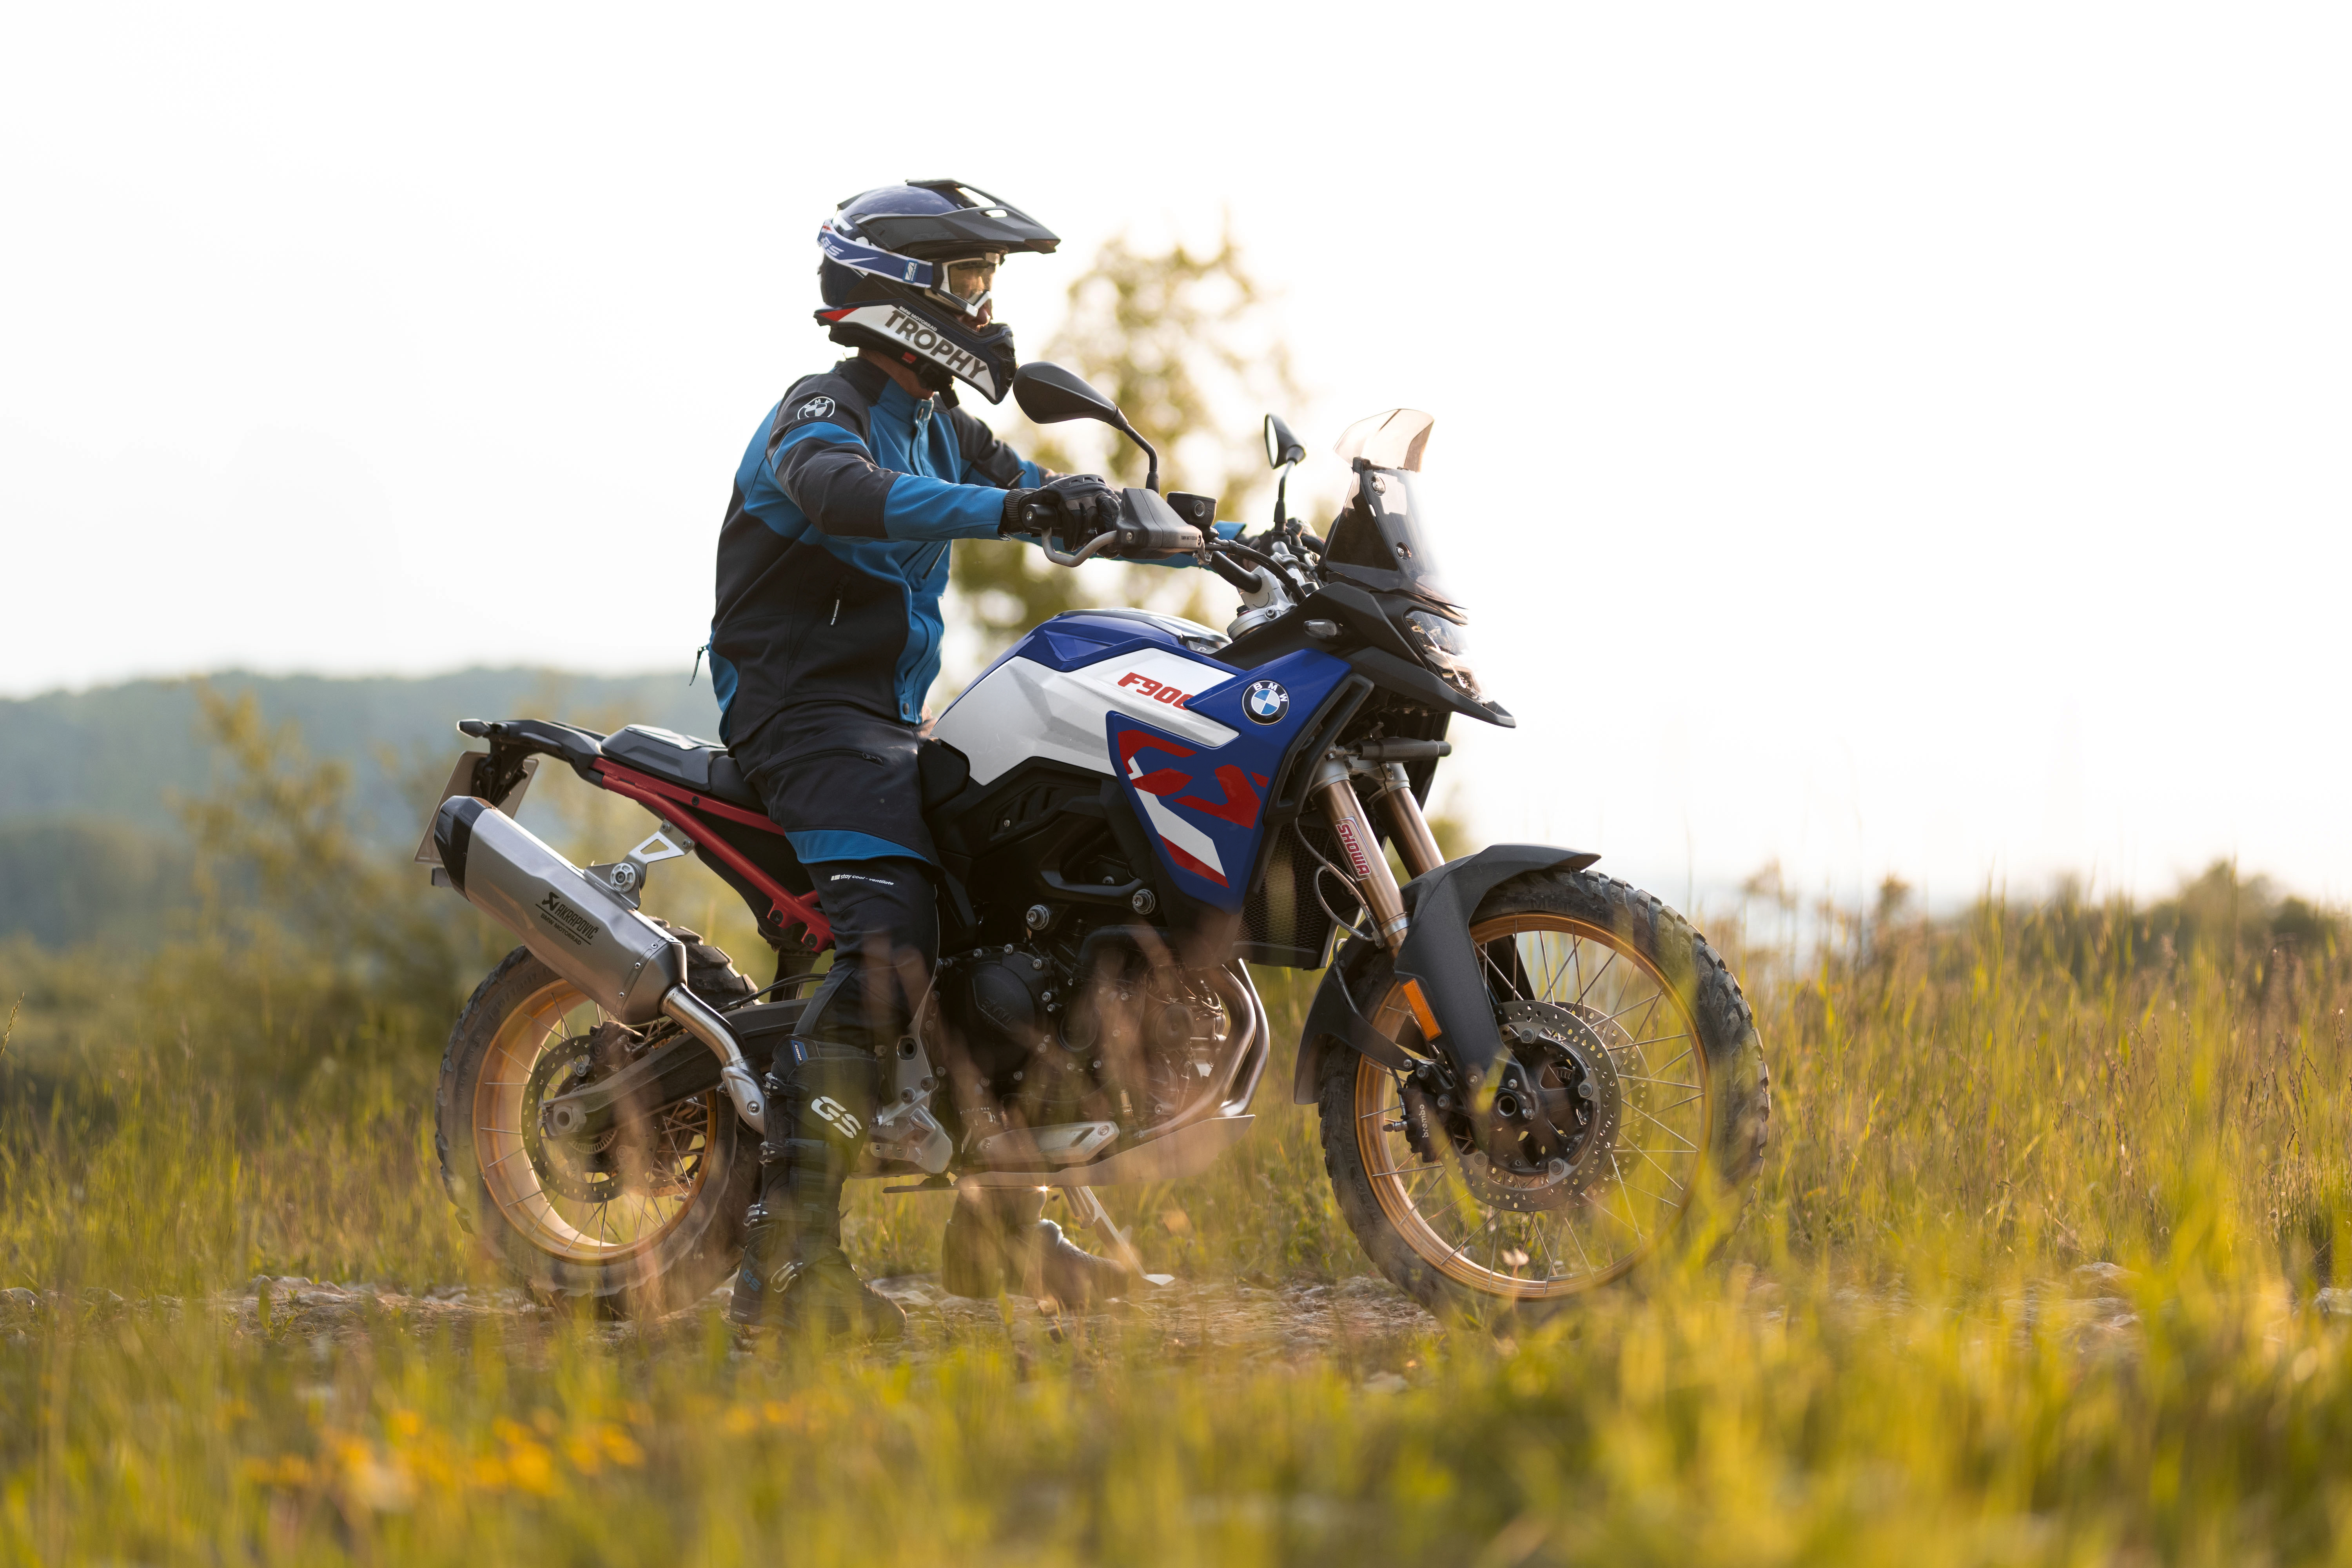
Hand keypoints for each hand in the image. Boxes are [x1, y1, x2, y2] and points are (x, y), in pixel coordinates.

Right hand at [1000, 474, 1122, 539]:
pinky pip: (1073, 519)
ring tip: (1076, 546)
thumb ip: (1099, 520)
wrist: (1034, 505)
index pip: (1115, 507)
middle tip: (1098, 548)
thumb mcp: (1083, 514)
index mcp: (1102, 489)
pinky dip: (1072, 535)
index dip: (1114, 527)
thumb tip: (1115, 539)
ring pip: (1089, 518)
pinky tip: (1070, 544)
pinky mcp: (1065, 493)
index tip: (1112, 544)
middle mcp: (1093, 486)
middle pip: (1107, 511)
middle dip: (1104, 532)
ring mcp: (1079, 488)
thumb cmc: (1061, 514)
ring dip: (1083, 537)